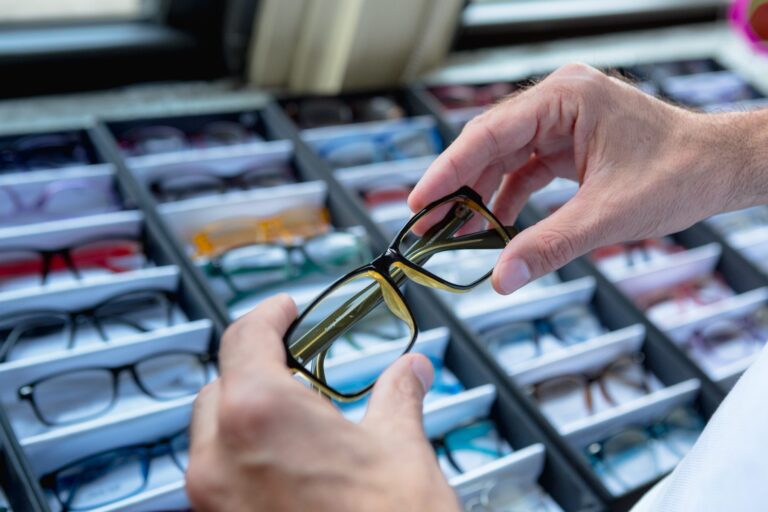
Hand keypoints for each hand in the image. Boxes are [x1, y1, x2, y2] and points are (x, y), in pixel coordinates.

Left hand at [186, 294, 459, 511]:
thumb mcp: (401, 446)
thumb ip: (398, 394)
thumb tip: (412, 370)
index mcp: (259, 414)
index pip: (245, 337)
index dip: (269, 314)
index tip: (285, 309)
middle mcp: (218, 456)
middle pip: (221, 384)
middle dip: (258, 368)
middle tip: (300, 365)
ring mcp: (211, 500)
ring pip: (213, 433)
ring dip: (248, 415)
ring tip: (300, 420)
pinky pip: (219, 475)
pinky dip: (246, 457)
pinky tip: (291, 466)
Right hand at [410, 63, 765, 293]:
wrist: (721, 168)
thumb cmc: (679, 174)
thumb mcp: (607, 216)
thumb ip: (549, 246)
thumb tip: (501, 280)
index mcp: (565, 99)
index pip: (489, 132)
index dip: (448, 171)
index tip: (419, 202)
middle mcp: (558, 101)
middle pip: (489, 144)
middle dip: (458, 188)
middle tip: (426, 226)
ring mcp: (562, 121)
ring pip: (503, 157)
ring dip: (479, 195)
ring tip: (453, 233)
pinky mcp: (568, 141)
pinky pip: (525, 168)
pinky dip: (507, 197)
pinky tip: (492, 226)